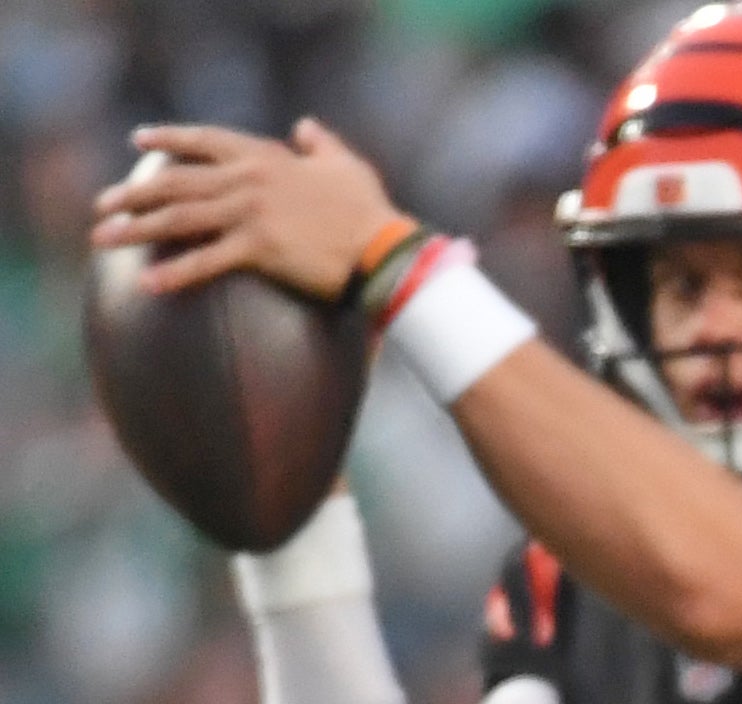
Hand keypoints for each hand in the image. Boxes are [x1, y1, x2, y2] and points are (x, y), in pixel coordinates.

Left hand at [91, 120, 399, 299]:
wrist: (385, 249)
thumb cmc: (371, 212)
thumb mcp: (347, 165)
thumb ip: (321, 144)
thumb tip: (305, 126)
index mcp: (266, 157)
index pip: (205, 142)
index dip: (168, 139)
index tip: (138, 142)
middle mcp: (248, 180)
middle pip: (176, 183)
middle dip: (132, 194)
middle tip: (102, 207)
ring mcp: (250, 213)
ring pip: (179, 218)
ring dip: (135, 228)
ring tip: (103, 239)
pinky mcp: (258, 249)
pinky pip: (206, 262)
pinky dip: (175, 273)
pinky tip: (148, 285)